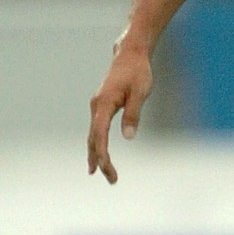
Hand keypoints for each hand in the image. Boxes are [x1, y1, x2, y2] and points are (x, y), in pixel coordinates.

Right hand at [87, 40, 153, 183]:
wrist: (130, 54)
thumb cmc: (138, 72)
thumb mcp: (140, 92)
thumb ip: (133, 114)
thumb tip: (128, 137)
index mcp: (104, 104)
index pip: (99, 135)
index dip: (103, 155)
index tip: (108, 170)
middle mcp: (96, 106)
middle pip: (93, 139)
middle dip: (100, 160)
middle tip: (112, 180)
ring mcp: (97, 106)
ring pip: (92, 135)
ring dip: (96, 154)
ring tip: (98, 173)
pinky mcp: (102, 105)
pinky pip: (96, 128)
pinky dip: (96, 143)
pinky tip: (98, 154)